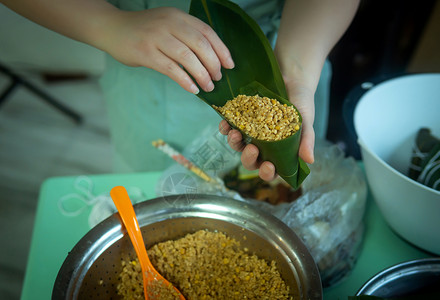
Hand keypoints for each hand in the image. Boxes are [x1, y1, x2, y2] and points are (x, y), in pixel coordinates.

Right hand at [102, 7, 234, 93]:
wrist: (112, 29)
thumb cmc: (143, 31)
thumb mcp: (167, 25)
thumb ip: (185, 36)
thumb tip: (210, 60)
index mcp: (177, 16)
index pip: (207, 32)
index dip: (221, 49)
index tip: (230, 65)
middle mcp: (169, 23)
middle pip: (200, 44)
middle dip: (213, 64)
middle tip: (218, 78)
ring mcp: (156, 37)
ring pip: (187, 57)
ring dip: (202, 74)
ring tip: (208, 86)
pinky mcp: (145, 53)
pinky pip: (171, 69)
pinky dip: (185, 80)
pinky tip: (193, 89)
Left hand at [219, 78, 314, 181]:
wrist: (291, 79)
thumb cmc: (301, 104)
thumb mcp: (306, 122)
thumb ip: (306, 140)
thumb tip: (309, 160)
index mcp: (279, 153)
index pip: (271, 171)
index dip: (267, 173)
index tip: (268, 165)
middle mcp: (263, 146)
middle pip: (251, 161)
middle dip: (248, 158)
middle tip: (252, 149)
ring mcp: (250, 133)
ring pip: (238, 145)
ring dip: (234, 143)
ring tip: (235, 133)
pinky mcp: (241, 120)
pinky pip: (229, 128)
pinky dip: (225, 128)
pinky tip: (225, 123)